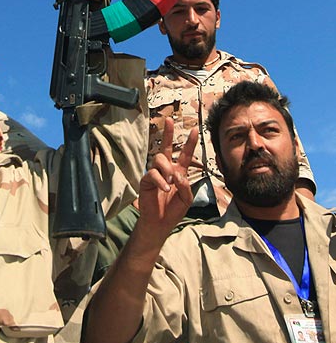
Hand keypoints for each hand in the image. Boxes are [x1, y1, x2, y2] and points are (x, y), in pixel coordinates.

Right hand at [137, 118, 195, 238]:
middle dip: (168, 133)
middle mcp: (167, 169)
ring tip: (170, 182)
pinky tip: (164, 188)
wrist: (160, 222)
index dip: (190, 142)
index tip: (195, 129)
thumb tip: (176, 174)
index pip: (185, 154)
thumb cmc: (173, 210)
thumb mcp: (187, 199)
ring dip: (167, 169)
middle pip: (166, 147)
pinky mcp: (146, 179)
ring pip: (160, 159)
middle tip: (169, 119)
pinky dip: (160, 181)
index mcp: (179, 172)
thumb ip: (185, 186)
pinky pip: (153, 173)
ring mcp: (156, 173)